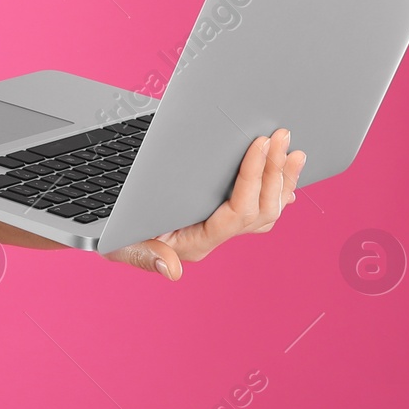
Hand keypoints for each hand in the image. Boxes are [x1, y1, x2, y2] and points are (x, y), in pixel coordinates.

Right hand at [106, 129, 306, 280]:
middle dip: (274, 172)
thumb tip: (173, 271)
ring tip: (292, 151)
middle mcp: (215, 238)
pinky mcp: (221, 216)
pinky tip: (286, 178)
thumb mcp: (121, 244)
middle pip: (260, 211)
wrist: (115, 232)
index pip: (237, 212)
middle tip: (281, 137)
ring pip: (267, 212)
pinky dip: (276, 190)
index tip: (259, 144)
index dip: (252, 177)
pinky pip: (259, 208)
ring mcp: (221, 229)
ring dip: (282, 179)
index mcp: (196, 241)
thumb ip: (144, 256)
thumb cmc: (117, 234)